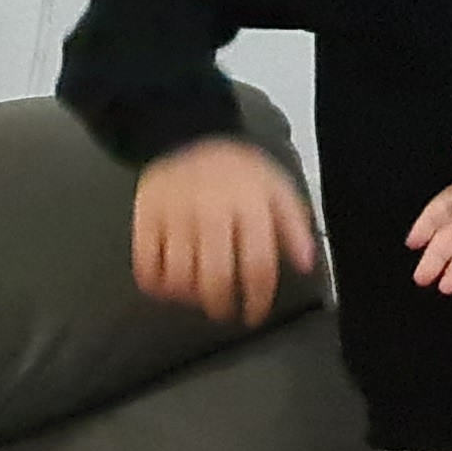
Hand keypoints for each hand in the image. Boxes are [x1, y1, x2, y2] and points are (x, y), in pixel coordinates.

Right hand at [132, 138, 318, 326]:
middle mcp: (212, 213)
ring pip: (179, 276)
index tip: (255, 316)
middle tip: (226, 314)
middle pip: (215, 276)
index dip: (257, 298)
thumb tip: (307, 264)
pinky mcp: (144, 218)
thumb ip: (294, 226)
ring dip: (190, 299)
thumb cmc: (240, 170)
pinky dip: (156, 286)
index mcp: (250, 206)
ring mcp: (175, 216)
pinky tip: (168, 290)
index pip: (258, 265)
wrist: (188, 134)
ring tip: (199, 300)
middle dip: (221, 305)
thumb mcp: (278, 189)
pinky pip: (146, 264)